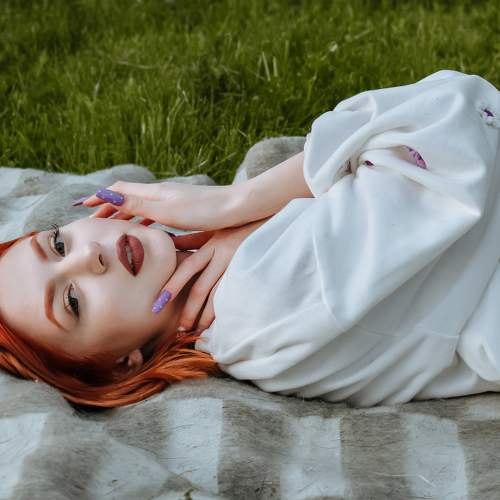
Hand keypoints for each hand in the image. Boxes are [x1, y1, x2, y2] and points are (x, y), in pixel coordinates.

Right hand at [75, 180, 242, 231]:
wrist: (238, 208)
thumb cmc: (205, 210)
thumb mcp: (167, 211)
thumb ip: (137, 206)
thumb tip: (106, 195)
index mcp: (155, 192)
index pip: (119, 191)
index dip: (99, 198)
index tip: (81, 207)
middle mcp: (162, 193)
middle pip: (128, 198)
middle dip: (109, 209)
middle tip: (94, 223)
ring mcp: (175, 200)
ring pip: (142, 207)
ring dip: (125, 216)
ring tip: (115, 229)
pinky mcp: (187, 210)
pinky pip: (157, 215)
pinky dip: (145, 222)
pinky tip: (149, 232)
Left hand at [155, 217, 271, 332]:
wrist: (273, 219)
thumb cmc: (242, 225)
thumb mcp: (216, 229)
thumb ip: (193, 239)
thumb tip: (170, 244)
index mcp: (213, 243)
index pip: (188, 266)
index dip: (173, 285)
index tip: (159, 302)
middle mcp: (224, 254)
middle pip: (202, 286)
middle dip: (189, 309)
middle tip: (179, 328)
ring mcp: (239, 265)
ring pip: (219, 295)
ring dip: (206, 315)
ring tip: (196, 331)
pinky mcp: (252, 272)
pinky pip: (235, 294)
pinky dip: (224, 309)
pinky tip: (217, 322)